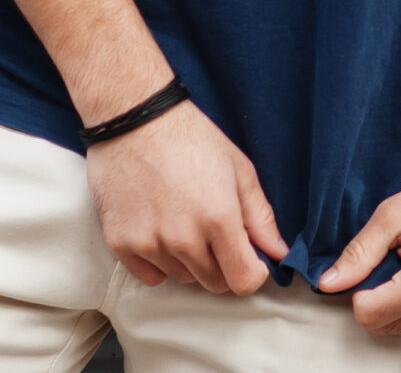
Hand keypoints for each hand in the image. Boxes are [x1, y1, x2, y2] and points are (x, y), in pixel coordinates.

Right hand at [85, 98, 286, 294]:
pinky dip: (158, 262)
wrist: (135, 117)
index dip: (252, 273)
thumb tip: (279, 253)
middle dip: (222, 264)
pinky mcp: (121, 243)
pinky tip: (159, 228)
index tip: (248, 258)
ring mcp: (149, 242)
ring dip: (189, 261)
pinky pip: (150, 276)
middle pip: (213, 283)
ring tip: (183, 220)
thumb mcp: (238, 169)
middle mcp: (183, 238)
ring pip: (182, 278)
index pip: (243, 281)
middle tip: (214, 231)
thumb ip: (261, 217)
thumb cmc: (190, 137)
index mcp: (218, 218)